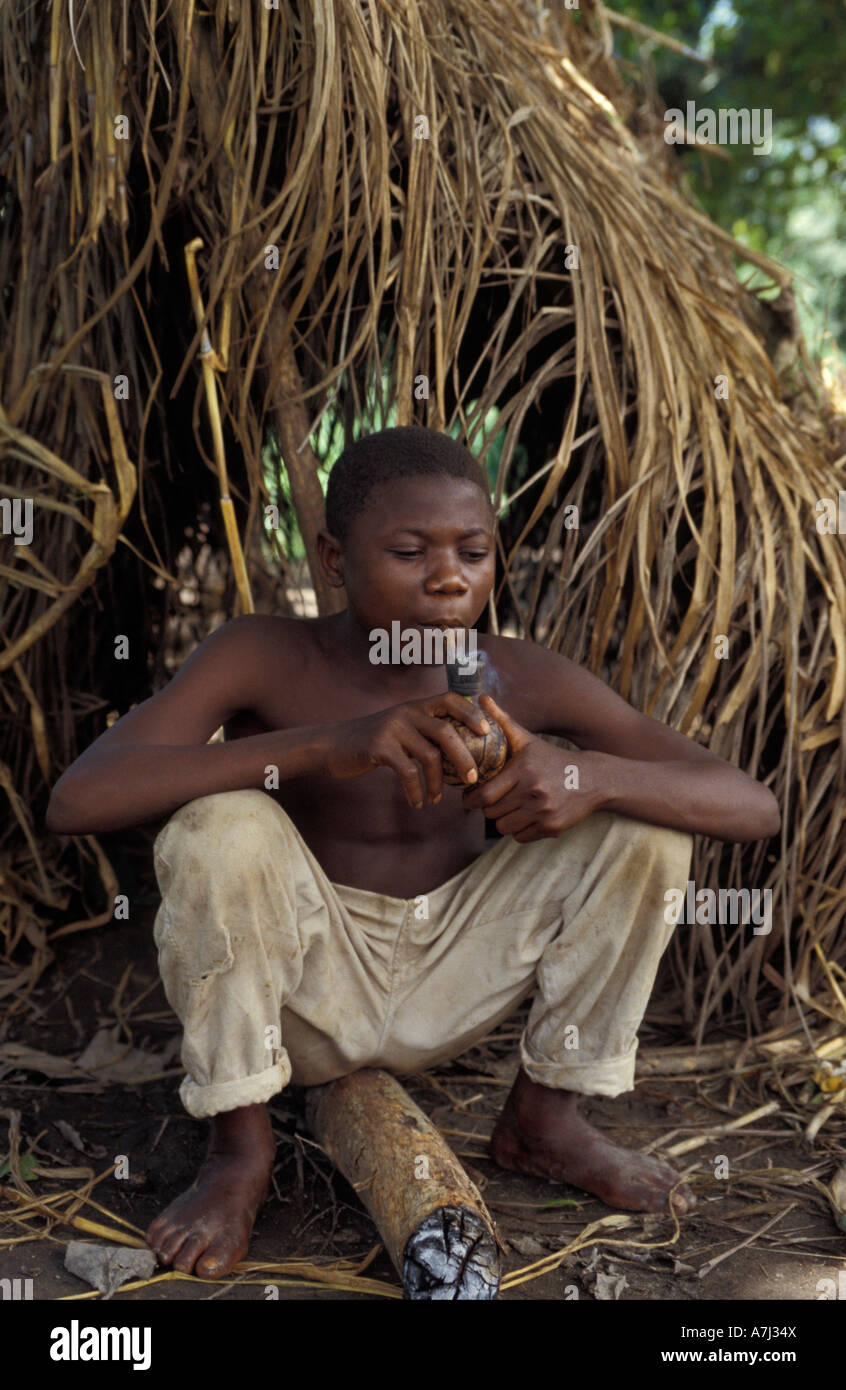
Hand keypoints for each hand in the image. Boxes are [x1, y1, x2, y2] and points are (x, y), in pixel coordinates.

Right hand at [322, 692, 492, 807]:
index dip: (471, 713)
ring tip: (438, 798)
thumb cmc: (372, 741)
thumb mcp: (399, 728)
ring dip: (438, 782)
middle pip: (447, 732)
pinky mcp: (380, 747)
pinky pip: (408, 772)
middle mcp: (406, 712)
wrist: (333, 745)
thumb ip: (423, 732)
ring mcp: (393, 728)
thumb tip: (458, 751)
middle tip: (473, 778)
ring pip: (430, 755)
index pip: (450, 699)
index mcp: (415, 706)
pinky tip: (418, 802)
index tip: (487, 731)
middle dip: (464, 757)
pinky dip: (416, 790)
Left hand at [461, 695, 605, 840]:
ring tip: (509, 808)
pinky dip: (519, 830)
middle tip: (491, 801)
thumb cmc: (551, 759)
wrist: (592, 779)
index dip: (472, 798)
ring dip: (502, 820)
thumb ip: (502, 721)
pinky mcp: (552, 828)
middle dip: (487, 808)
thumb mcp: (527, 740)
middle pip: (491, 812)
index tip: (470, 796)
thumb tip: (481, 697)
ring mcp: (544, 811)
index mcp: (523, 770)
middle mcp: (534, 791)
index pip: (484, 794)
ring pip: (503, 827)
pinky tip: (526, 816)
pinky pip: (520, 837)